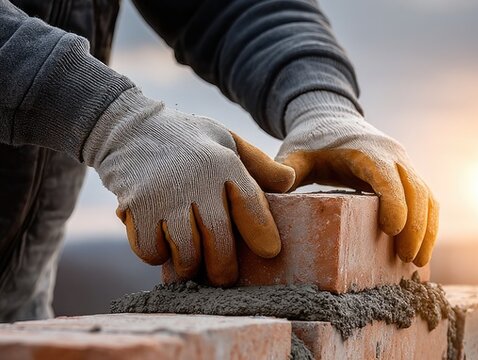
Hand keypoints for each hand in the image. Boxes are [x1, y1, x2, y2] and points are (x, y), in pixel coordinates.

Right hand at [83, 88, 294, 285]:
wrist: (127, 127)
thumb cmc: (186, 140)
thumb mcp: (226, 140)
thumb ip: (258, 164)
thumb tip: (290, 181)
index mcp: (223, 163)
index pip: (250, 204)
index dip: (261, 232)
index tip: (270, 252)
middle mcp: (196, 181)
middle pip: (218, 238)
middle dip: (224, 266)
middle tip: (225, 277)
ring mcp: (164, 195)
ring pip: (185, 251)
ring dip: (190, 265)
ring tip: (193, 264)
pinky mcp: (136, 207)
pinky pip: (151, 249)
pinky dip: (157, 255)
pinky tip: (161, 246)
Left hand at [276, 91, 438, 265]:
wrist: (333, 120)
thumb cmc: (312, 142)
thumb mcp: (294, 154)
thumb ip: (284, 171)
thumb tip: (276, 190)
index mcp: (366, 150)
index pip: (387, 175)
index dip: (394, 200)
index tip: (392, 229)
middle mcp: (393, 155)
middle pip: (415, 189)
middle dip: (415, 225)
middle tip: (407, 259)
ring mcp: (405, 165)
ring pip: (427, 196)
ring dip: (427, 229)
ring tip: (418, 263)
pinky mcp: (409, 177)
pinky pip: (427, 200)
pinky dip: (428, 225)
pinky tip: (421, 251)